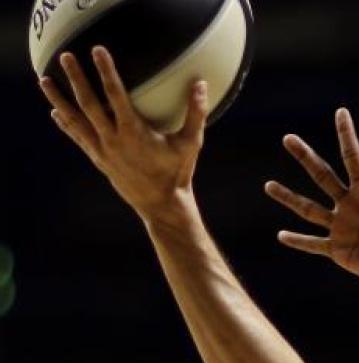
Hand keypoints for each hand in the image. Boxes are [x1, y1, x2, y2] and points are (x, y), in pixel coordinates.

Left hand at [38, 47, 207, 223]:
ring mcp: (102, 150)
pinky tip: (56, 112)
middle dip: (76, 78)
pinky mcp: (99, 159)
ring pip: (75, 120)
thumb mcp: (191, 143)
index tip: (98, 51)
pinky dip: (66, 124)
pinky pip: (77, 137)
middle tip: (66, 56)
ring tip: (44, 80)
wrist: (161, 203)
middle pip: (88, 103)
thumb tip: (201, 84)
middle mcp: (113, 139)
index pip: (115, 95)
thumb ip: (196, 113)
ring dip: (58, 99)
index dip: (106, 71)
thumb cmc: (178, 172)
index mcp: (133, 132)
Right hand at [265, 109, 358, 299]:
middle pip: (322, 175)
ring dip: (288, 198)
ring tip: (268, 185)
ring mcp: (344, 227)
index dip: (346, 134)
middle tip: (288, 138)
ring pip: (309, 209)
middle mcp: (353, 204)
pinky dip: (298, 241)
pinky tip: (281, 234)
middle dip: (305, 156)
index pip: (352, 156)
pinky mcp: (341, 251)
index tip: (341, 112)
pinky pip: (314, 244)